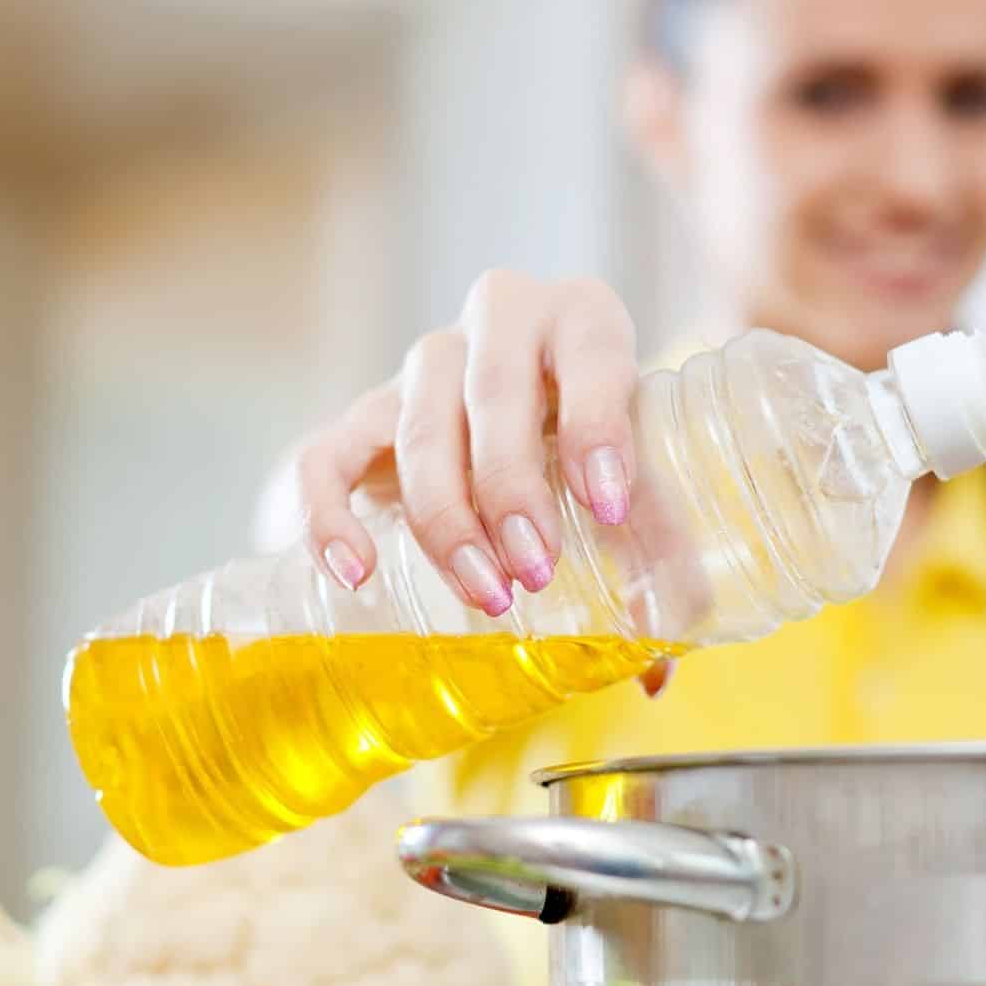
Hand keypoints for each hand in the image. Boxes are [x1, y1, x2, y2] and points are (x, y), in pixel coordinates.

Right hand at [285, 271, 672, 696]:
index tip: (607, 506)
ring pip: (417, 424)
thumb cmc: (598, 455)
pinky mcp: (362, 417)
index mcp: (584, 319)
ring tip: (485, 592)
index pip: (591, 353)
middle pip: (493, 389)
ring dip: (446, 514)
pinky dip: (330, 512)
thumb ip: (659, 560)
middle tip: (537, 571)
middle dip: (512, 487)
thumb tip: (656, 666)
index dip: (597, 425)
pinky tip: (357, 572)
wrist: (522, 432)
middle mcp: (501, 322)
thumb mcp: (642, 483)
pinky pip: (326, 454)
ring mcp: (424, 366)